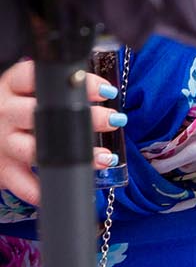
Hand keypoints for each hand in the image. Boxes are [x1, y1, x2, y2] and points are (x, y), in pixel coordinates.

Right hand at [1, 60, 125, 205]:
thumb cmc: (14, 108)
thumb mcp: (26, 90)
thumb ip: (55, 88)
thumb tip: (104, 91)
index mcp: (12, 86)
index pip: (41, 78)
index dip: (74, 83)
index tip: (106, 91)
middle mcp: (5, 113)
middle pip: (44, 114)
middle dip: (84, 118)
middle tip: (113, 120)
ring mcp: (2, 142)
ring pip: (37, 150)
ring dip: (74, 155)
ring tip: (105, 158)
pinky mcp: (1, 168)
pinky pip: (23, 183)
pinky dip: (45, 188)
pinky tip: (70, 183)